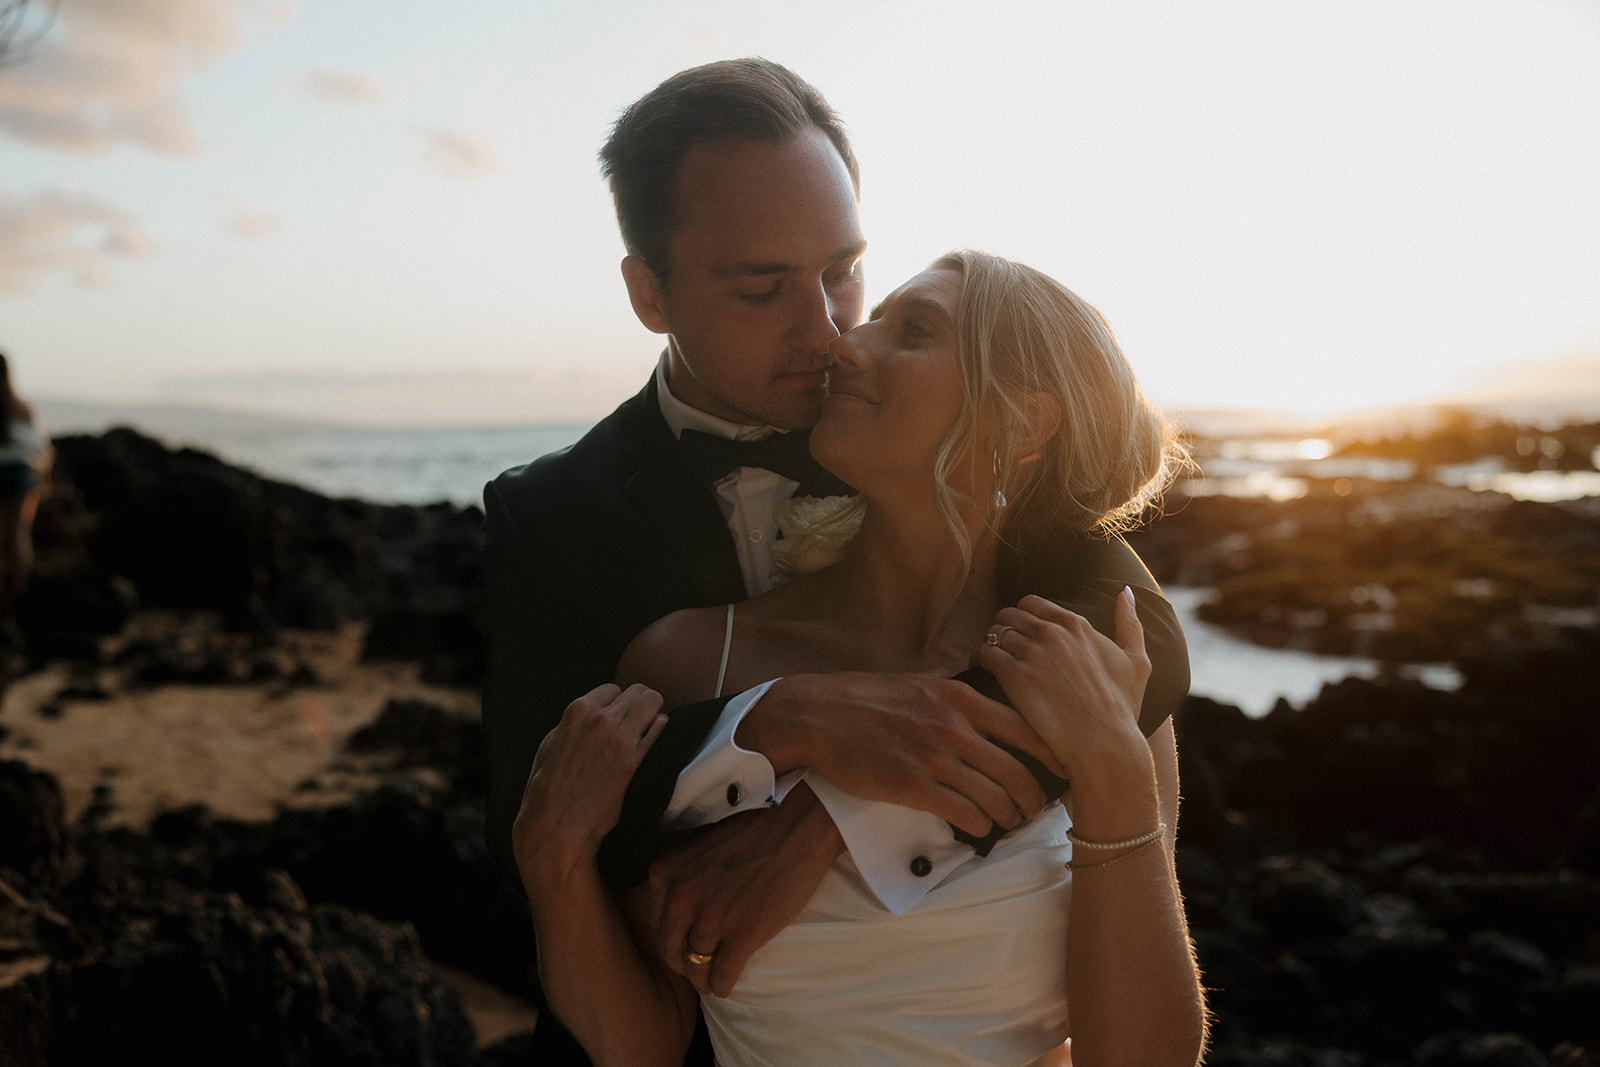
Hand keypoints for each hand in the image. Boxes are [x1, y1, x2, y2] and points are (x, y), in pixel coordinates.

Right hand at [513, 683, 666, 895]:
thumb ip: (574, 723)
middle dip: (639, 704)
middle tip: (638, 720)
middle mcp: (600, 719)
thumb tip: (592, 711)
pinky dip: (659, 729)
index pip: (613, 689)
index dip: (616, 703)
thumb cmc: (549, 785)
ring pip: (653, 702)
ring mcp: (619, 738)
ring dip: (652, 713)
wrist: (555, 823)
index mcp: (578, 711)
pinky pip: (659, 729)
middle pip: (638, 691)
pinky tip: (654, 736)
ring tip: (648, 726)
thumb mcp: (552, 743)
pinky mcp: (633, 760)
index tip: (618, 716)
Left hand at [644, 783, 842, 997]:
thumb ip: (682, 872)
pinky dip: (722, 986)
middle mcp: (681, 897)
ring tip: (709, 982)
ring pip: (695, 966)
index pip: (656, 921)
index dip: (671, 938)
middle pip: (670, 948)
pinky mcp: (741, 937)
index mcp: (666, 872)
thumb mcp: (699, 844)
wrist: (794, 833)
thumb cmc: (754, 832)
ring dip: (701, 979)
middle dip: (681, 963)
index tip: (682, 945)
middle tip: (694, 968)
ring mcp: (710, 919)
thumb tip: (676, 898)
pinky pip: (722, 975)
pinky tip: (725, 987)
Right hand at [737, 673, 1061, 837]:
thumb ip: (958, 701)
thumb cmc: (868, 699)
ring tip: (1011, 822)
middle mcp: (954, 727)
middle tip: (1037, 809)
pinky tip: (980, 829)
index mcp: (960, 698)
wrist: (819, 715)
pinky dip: (979, 826)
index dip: (1051, 754)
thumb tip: (990, 714)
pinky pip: (963, 814)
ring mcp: (935, 759)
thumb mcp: (922, 685)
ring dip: (1009, 815)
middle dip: (1034, 795)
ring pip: (994, 796)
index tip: (1063, 769)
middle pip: (1016, 769)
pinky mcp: (913, 787)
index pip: (1025, 728)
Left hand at [971, 588, 1150, 778]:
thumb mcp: (1136, 662)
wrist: (1105, 743)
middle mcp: (1052, 632)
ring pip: (995, 631)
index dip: (1023, 617)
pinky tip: (983, 670)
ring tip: (990, 658)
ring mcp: (1032, 652)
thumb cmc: (1121, 708)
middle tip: (1001, 646)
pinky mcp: (1014, 675)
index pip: (1033, 603)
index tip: (1021, 633)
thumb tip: (1127, 592)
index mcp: (1076, 624)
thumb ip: (1130, 623)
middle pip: (1009, 614)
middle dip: (1003, 627)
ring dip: (990, 642)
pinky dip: (980, 658)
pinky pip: (985, 653)